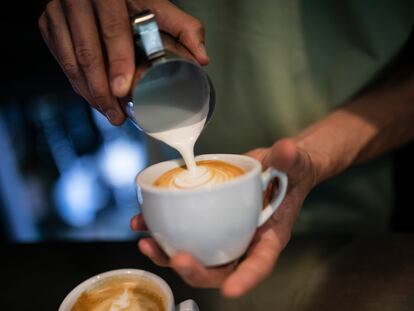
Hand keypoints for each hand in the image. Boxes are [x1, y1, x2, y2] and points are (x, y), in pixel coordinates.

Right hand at [39, 0, 208, 124]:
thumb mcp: (155, 4)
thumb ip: (182, 27)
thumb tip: (203, 58)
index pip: (112, 30)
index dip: (117, 62)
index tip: (122, 91)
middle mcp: (78, 1)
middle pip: (88, 53)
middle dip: (102, 90)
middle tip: (117, 115)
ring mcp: (59, 14)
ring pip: (72, 62)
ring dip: (90, 93)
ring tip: (110, 114)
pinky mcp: (49, 26)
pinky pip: (62, 62)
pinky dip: (78, 84)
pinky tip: (94, 99)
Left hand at [130, 138, 321, 296]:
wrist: (276, 168)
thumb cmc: (289, 173)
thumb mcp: (294, 165)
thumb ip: (290, 160)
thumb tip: (287, 149)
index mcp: (269, 237)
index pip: (260, 263)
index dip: (246, 279)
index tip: (230, 290)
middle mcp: (244, 241)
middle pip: (220, 269)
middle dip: (196, 270)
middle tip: (177, 258)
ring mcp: (223, 233)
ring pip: (196, 256)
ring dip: (168, 255)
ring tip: (147, 243)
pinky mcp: (206, 220)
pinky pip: (183, 232)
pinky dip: (161, 230)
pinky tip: (142, 222)